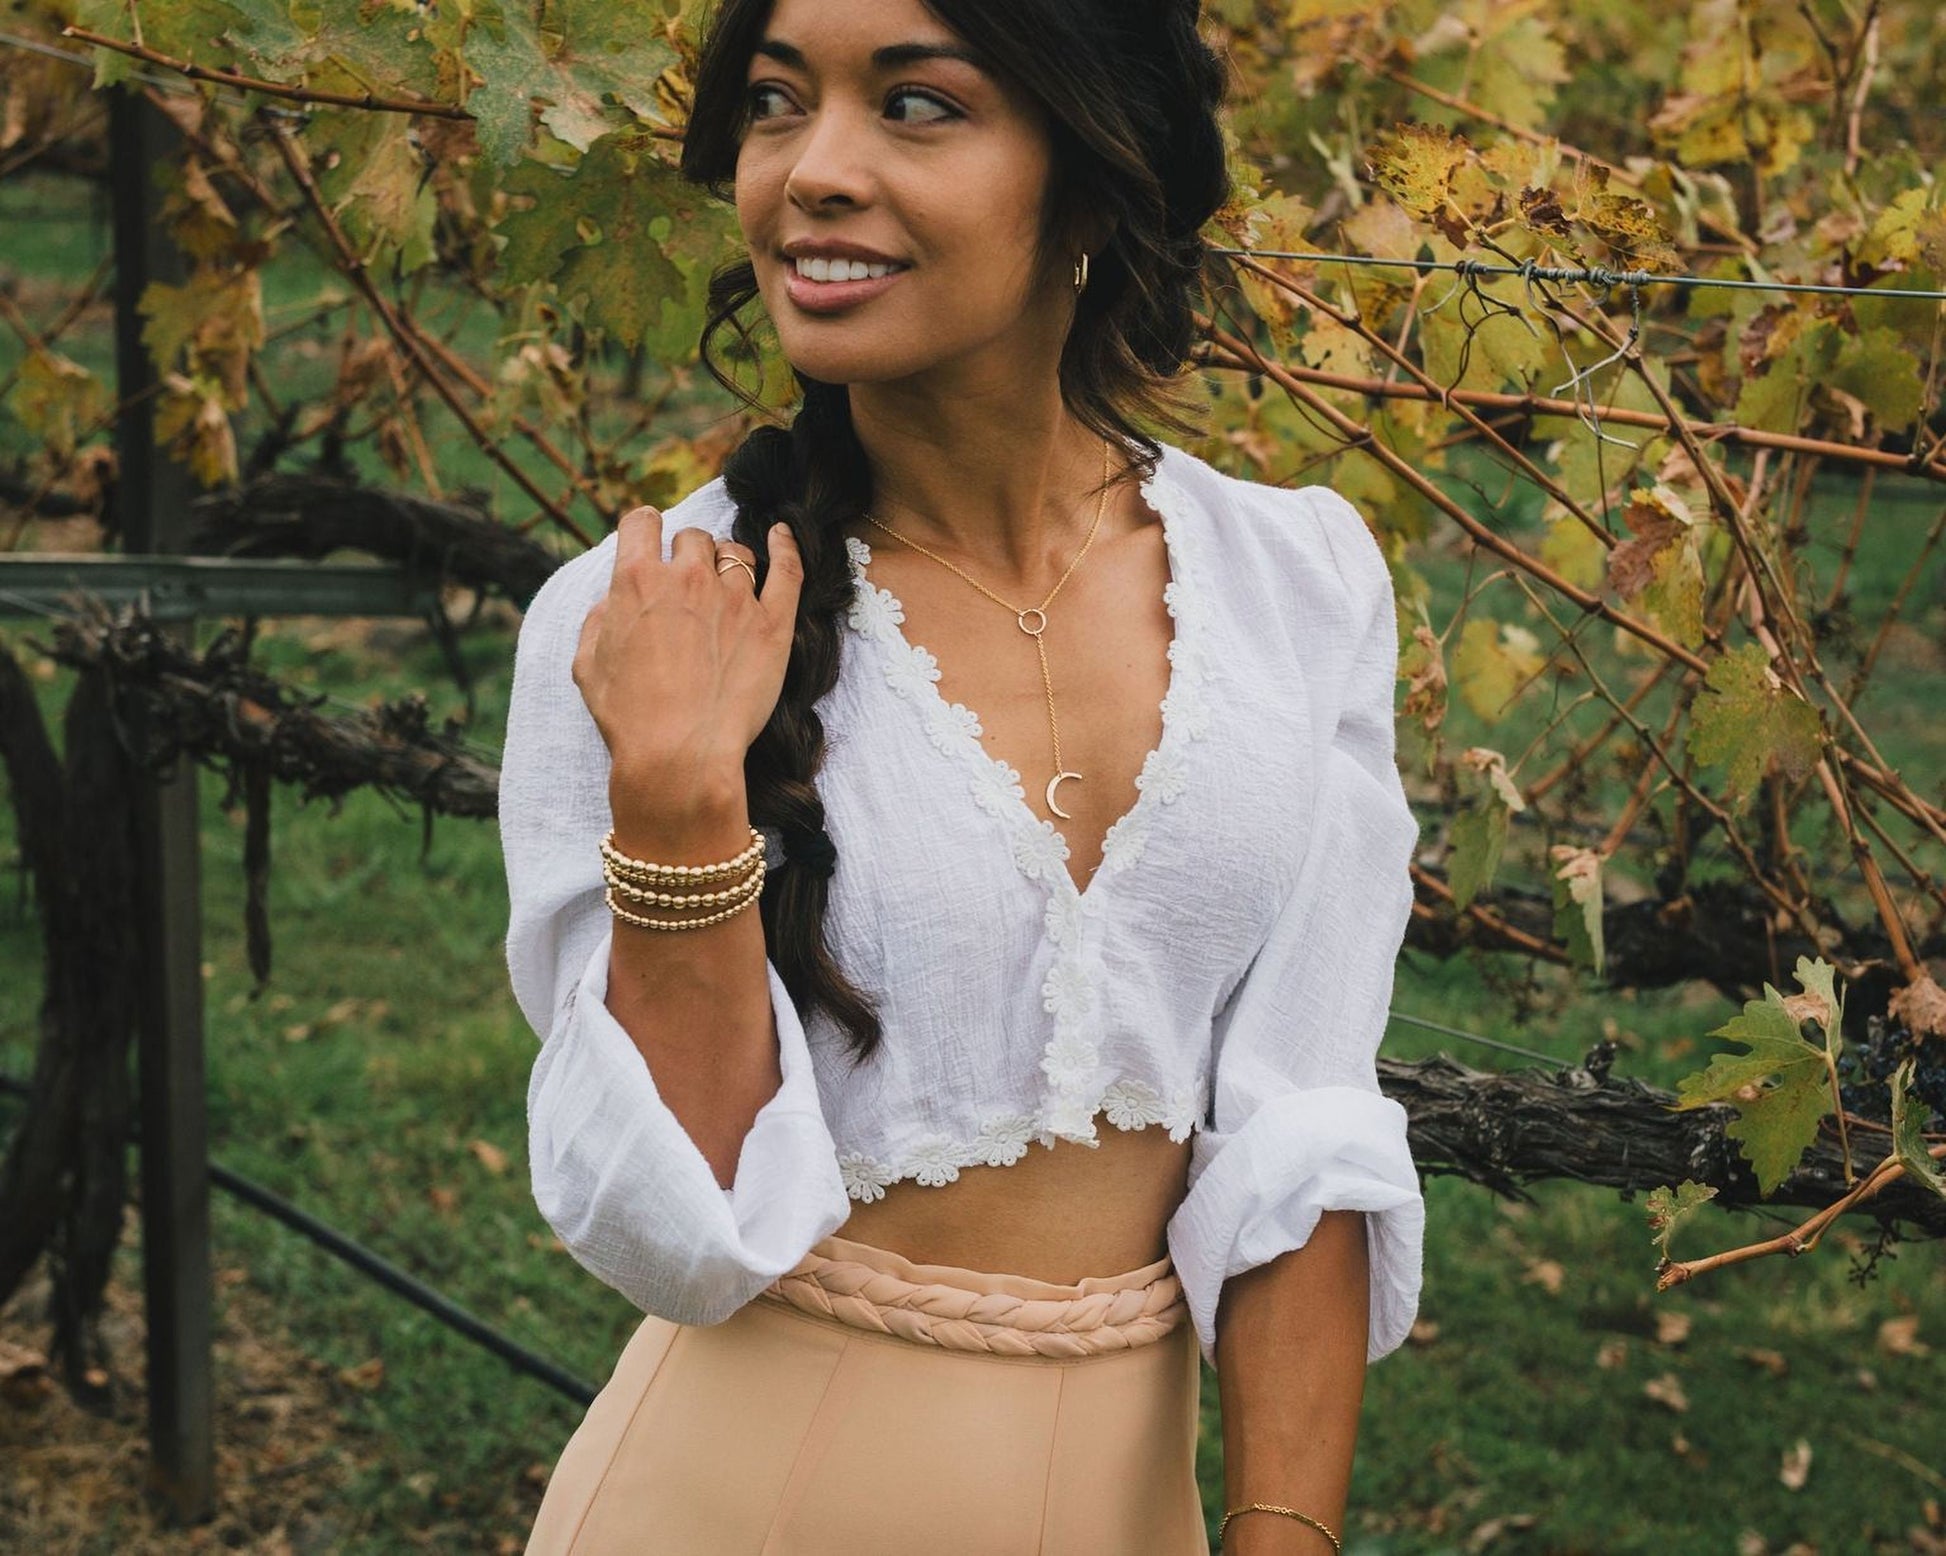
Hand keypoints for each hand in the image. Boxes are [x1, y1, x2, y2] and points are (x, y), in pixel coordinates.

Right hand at [572, 507, 802, 833]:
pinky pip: (787, 569)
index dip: (644, 530)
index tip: (650, 543)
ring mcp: (734, 599)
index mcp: (636, 581)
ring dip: (726, 565)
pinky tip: (782, 535)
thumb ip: (599, 621)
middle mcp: (687, 579)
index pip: (641, 523)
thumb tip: (613, 600)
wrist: (679, 755)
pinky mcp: (773, 624)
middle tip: (686, 588)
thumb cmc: (629, 719)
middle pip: (692, 539)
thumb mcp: (588, 666)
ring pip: (735, 554)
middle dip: (686, 556)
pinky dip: (786, 546)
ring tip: (724, 591)